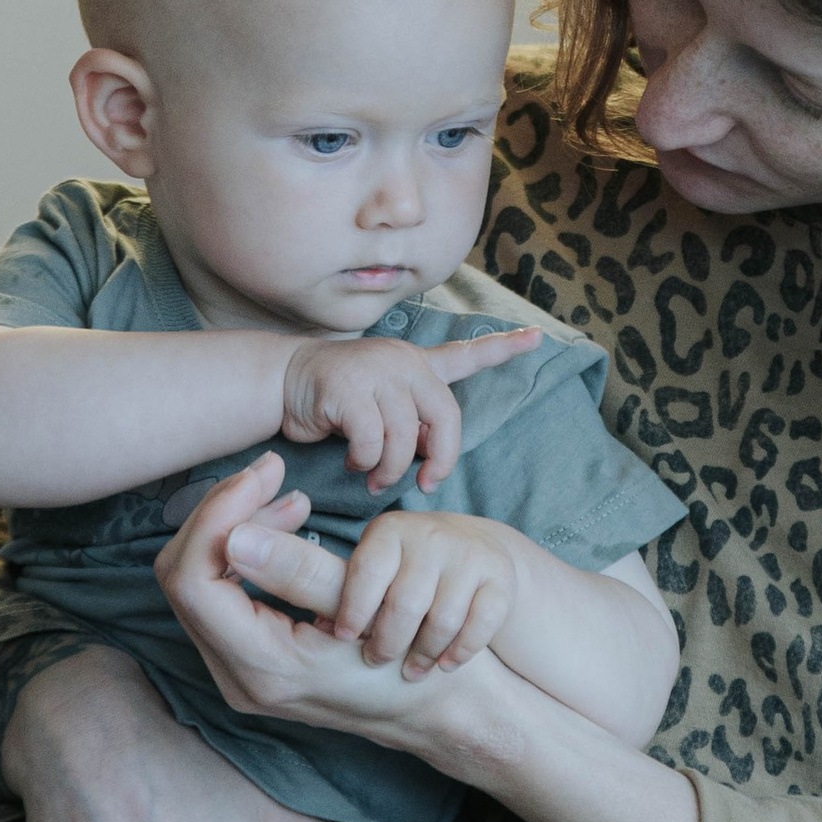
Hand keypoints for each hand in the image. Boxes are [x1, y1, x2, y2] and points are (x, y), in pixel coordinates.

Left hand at [155, 458, 494, 763]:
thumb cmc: (411, 666)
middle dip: (223, 514)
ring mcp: (238, 671)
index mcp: (261, 668)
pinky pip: (220, 591)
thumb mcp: (366, 612)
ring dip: (234, 528)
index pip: (192, 579)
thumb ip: (301, 573)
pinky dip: (243, 550)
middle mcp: (237, 677)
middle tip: (275, 477)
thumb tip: (234, 534)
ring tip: (292, 502)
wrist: (435, 714)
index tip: (266, 473)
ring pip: (196, 580)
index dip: (219, 513)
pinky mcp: (250, 659)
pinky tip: (286, 526)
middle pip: (183, 576)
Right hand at [278, 325, 540, 490]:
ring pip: (406, 438)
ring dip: (391, 470)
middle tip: (425, 483)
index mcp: (416, 364)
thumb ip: (413, 422)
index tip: (539, 337)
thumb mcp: (382, 407)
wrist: (282, 383)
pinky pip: (372, 442)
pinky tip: (352, 462)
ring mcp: (376, 372)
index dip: (505, 348)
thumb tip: (431, 460)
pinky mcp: (349, 390)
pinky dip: (364, 463)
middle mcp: (402, 361)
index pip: (466, 355)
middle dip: (440, 459)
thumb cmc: (335, 403)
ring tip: (374, 477)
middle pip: (445, 418)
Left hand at [333, 505, 517, 676]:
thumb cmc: (406, 570)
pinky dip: (460, 652)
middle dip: (387, 642)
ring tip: (410, 671)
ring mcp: (469, 556)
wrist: (476, 553)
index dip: (353, 610)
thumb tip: (317, 628)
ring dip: (423, 655)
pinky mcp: (500, 578)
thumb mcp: (374, 568)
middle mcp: (431, 536)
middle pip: (405, 604)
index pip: (367, 573)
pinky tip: (445, 665)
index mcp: (390, 531)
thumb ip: (343, 592)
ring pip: (442, 621)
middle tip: (376, 660)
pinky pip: (479, 626)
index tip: (344, 637)